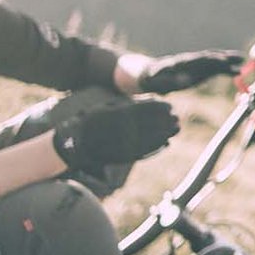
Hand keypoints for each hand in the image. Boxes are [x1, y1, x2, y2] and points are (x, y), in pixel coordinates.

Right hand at [53, 98, 178, 169]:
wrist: (77, 143)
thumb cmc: (94, 120)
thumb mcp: (109, 107)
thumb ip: (129, 104)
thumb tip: (151, 100)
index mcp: (120, 114)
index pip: (147, 109)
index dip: (161, 108)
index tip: (170, 107)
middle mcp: (125, 129)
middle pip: (152, 124)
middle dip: (166, 121)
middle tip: (176, 119)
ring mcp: (125, 142)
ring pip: (151, 138)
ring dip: (166, 133)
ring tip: (175, 129)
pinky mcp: (125, 155)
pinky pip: (145, 150)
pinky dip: (157, 146)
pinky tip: (165, 142)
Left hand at [135, 50, 244, 93]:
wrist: (149, 76)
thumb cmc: (151, 80)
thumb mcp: (157, 82)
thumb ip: (169, 82)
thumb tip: (183, 81)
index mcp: (181, 62)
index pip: (198, 59)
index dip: (210, 59)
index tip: (222, 60)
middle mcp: (191, 61)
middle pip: (210, 56)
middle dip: (224, 57)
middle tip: (239, 57)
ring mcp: (196, 65)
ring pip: (215, 61)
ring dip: (228, 60)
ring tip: (243, 61)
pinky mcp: (199, 72)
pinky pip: (215, 69)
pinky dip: (226, 69)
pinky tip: (237, 72)